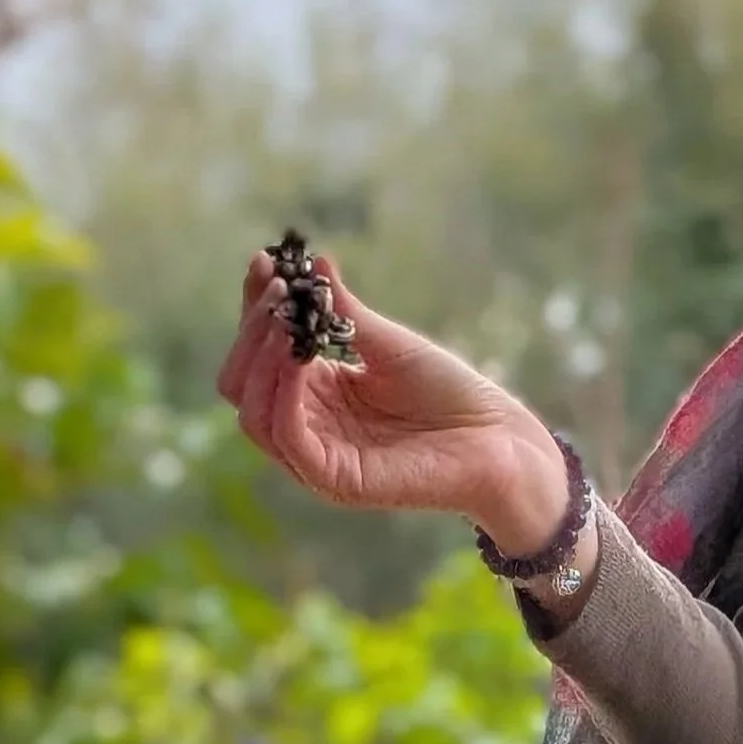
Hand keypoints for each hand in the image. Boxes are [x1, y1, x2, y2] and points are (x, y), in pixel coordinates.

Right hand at [217, 249, 565, 539]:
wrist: (499, 439)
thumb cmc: (450, 394)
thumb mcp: (389, 344)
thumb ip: (346, 314)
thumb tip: (316, 262)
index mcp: (313, 395)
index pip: (259, 354)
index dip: (255, 309)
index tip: (264, 262)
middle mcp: (307, 428)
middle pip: (242, 384)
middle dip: (252, 332)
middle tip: (279, 289)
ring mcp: (316, 458)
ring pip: (254, 414)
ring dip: (261, 360)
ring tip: (284, 317)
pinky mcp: (335, 480)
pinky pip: (288, 439)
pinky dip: (283, 396)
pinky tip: (297, 357)